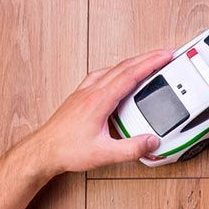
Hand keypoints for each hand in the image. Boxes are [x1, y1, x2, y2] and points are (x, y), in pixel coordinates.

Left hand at [27, 48, 173, 173]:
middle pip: (123, 67)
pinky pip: (100, 76)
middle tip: (163, 54)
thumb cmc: (67, 150)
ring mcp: (84, 93)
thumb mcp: (104, 154)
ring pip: (111, 69)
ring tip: (145, 62)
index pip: (130, 75)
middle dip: (146, 58)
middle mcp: (91, 92)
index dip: (150, 64)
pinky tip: (116, 75)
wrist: (43, 151)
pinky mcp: (79, 98)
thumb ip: (131, 148)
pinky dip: (114, 71)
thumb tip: (152, 141)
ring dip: (131, 63)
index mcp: (99, 101)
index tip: (164, 56)